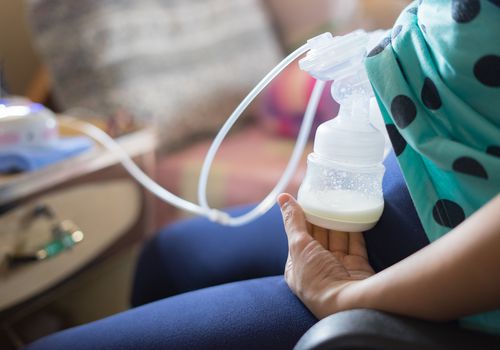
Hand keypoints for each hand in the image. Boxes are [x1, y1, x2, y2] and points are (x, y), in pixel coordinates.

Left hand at [277, 193, 374, 318]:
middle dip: (321, 218)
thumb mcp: (298, 246)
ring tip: (340, 200)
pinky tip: (354, 214)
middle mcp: (317, 269)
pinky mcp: (358, 267)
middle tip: (325, 195)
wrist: (350, 304)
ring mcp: (338, 268)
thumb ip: (292, 221)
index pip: (298, 236)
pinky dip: (355, 229)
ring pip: (337, 238)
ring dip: (338, 221)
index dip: (302, 218)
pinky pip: (355, 243)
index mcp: (297, 268)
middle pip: (319, 236)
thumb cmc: (318, 279)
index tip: (308, 199)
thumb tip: (282, 198)